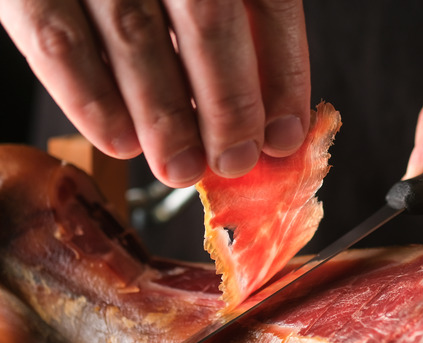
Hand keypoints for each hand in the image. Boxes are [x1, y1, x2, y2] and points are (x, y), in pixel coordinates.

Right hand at [0, 0, 309, 187]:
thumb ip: (236, 26)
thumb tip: (268, 119)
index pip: (269, 0)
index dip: (283, 73)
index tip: (284, 136)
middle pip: (207, 18)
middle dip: (228, 104)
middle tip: (234, 161)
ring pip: (136, 35)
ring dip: (165, 115)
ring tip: (181, 167)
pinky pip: (58, 40)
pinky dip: (92, 99)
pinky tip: (121, 142)